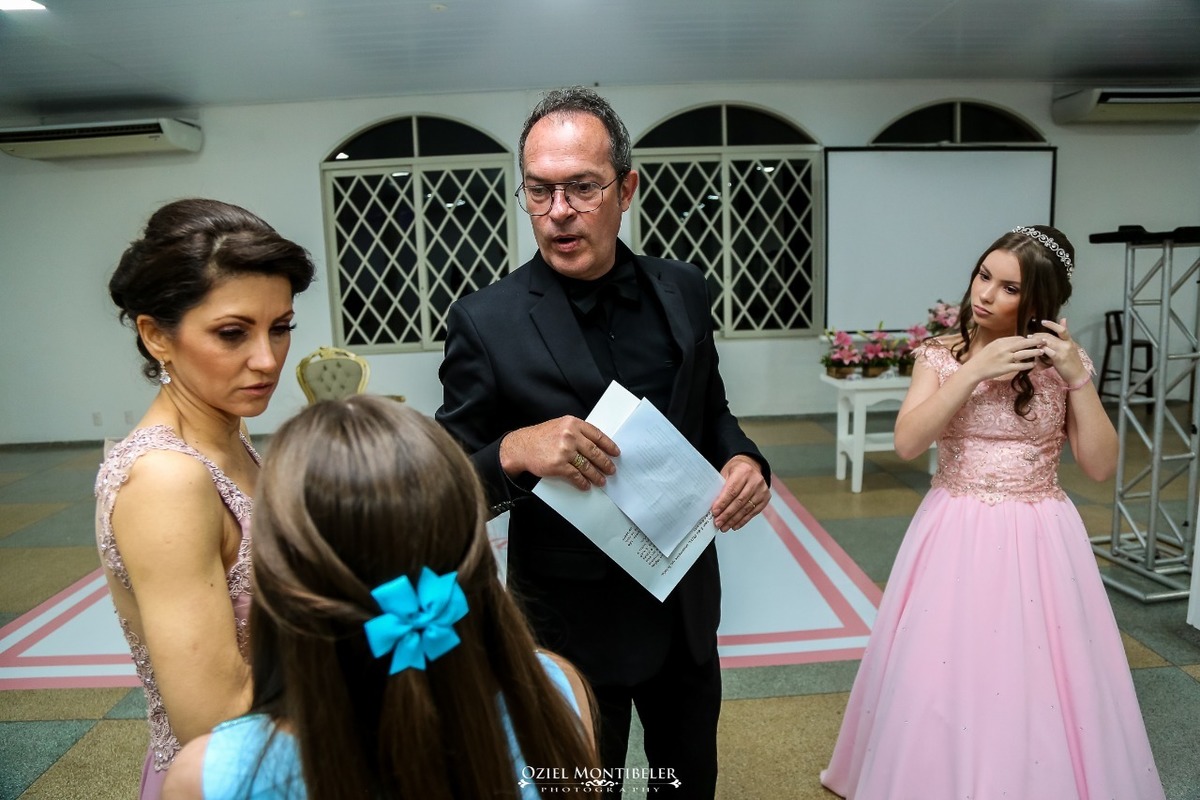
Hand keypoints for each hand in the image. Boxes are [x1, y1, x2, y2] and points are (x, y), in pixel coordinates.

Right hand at [499, 416, 619, 489]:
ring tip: (602, 480)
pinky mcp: (558, 465)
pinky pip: (576, 475)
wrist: (522, 447)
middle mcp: (570, 436)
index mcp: (573, 424)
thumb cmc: (541, 437)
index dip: (609, 445)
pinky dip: (583, 482)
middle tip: (611, 470)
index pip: (597, 435)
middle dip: (605, 463)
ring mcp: (565, 451)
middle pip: (594, 452)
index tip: (616, 453)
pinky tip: (586, 485)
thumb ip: (577, 432)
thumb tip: (596, 446)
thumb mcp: (560, 426)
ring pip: (587, 465)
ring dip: (596, 475)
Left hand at [711, 455, 768, 531]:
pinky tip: (735, 525)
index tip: (715, 512)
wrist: (751, 465)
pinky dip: (743, 520)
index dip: (723, 503)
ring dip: (734, 520)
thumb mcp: (726, 472)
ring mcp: (762, 490)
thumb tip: (715, 507)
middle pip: (739, 501)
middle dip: (727, 514)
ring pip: (746, 508)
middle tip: (718, 523)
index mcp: (743, 471)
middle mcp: (755, 480)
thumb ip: (721, 487)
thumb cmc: (736, 470)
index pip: (732, 490)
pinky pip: (753, 512)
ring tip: (724, 526)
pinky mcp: (765, 498)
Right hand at [965, 335, 1042, 381]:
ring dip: (1034, 352)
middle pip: (1023, 343)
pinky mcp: (1005, 368)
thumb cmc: (984, 357)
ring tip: (1042, 351)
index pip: (1018, 338)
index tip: (1035, 340)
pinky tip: (1033, 364)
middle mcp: (1003, 349)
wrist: (975, 369)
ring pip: (1023, 354)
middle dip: (1035, 342)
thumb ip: (1005, 343)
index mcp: (1001, 342)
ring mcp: (1005, 359)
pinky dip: (1028, 365)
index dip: (1028, 339)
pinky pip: (1020, 366)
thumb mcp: (993, 346)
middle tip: (1045, 341)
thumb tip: (1019, 340)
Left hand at [1026, 317, 1087, 385]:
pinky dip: (1039, 350)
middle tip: (1029, 336)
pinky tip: (1035, 351)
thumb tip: (1063, 319)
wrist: (1078, 375)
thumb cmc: (1072, 361)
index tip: (1042, 321)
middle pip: (1049, 336)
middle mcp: (1067, 344)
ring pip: (1046, 342)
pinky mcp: (1058, 359)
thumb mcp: (1070, 346)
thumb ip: (1064, 335)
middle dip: (1037, 335)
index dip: (1051, 324)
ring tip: (1029, 343)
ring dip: (1036, 342)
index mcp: (1069, 341)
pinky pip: (1046, 351)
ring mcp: (1063, 351)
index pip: (1061, 329)